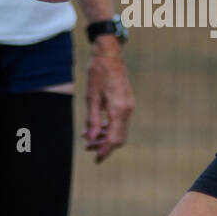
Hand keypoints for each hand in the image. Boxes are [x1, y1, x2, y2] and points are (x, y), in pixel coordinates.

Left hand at [84, 37, 133, 162]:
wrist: (109, 55)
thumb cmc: (98, 73)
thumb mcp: (91, 97)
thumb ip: (92, 119)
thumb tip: (91, 139)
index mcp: (118, 110)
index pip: (113, 139)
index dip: (105, 151)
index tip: (96, 160)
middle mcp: (127, 110)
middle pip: (119, 138)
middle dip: (104, 146)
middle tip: (88, 148)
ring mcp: (128, 106)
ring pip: (119, 130)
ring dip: (105, 137)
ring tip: (88, 137)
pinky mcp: (127, 102)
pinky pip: (120, 121)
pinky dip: (109, 127)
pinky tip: (96, 126)